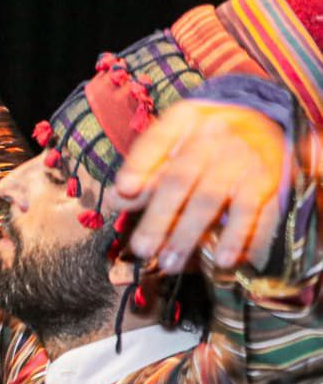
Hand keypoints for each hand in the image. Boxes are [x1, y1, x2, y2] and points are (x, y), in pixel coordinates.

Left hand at [113, 100, 286, 271]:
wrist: (268, 120)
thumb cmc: (208, 138)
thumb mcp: (176, 139)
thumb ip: (145, 167)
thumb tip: (114, 198)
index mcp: (187, 120)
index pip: (158, 140)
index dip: (139, 165)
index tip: (123, 191)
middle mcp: (217, 135)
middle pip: (180, 178)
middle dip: (159, 216)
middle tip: (141, 249)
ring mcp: (245, 158)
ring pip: (211, 199)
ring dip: (189, 234)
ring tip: (170, 263)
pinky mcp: (270, 181)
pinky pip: (254, 212)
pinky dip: (238, 238)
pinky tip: (222, 260)